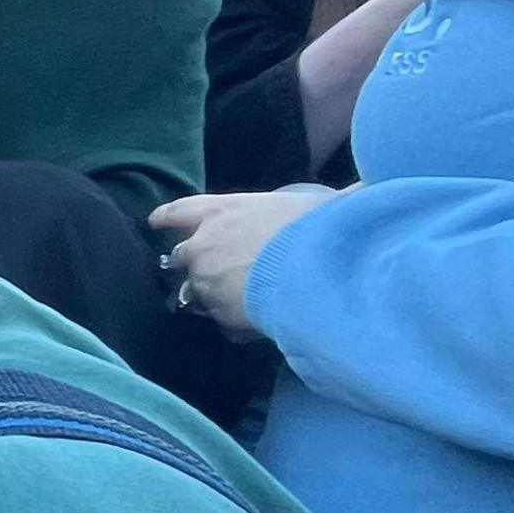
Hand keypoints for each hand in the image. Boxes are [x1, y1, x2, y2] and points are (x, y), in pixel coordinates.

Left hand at [147, 186, 342, 340]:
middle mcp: (203, 245)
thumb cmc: (319, 226)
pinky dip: (237, 324)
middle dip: (190, 264)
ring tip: (245, 300)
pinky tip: (261, 323)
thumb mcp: (309, 204)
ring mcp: (206, 282)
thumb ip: (307, 206)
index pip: (179, 211)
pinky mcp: (218, 314)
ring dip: (214, 297)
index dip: (167, 217)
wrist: (315, 268)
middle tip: (206, 271)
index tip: (155, 221)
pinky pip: (223, 322)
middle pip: (181, 256)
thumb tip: (358, 188)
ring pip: (198, 293)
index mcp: (219, 212)